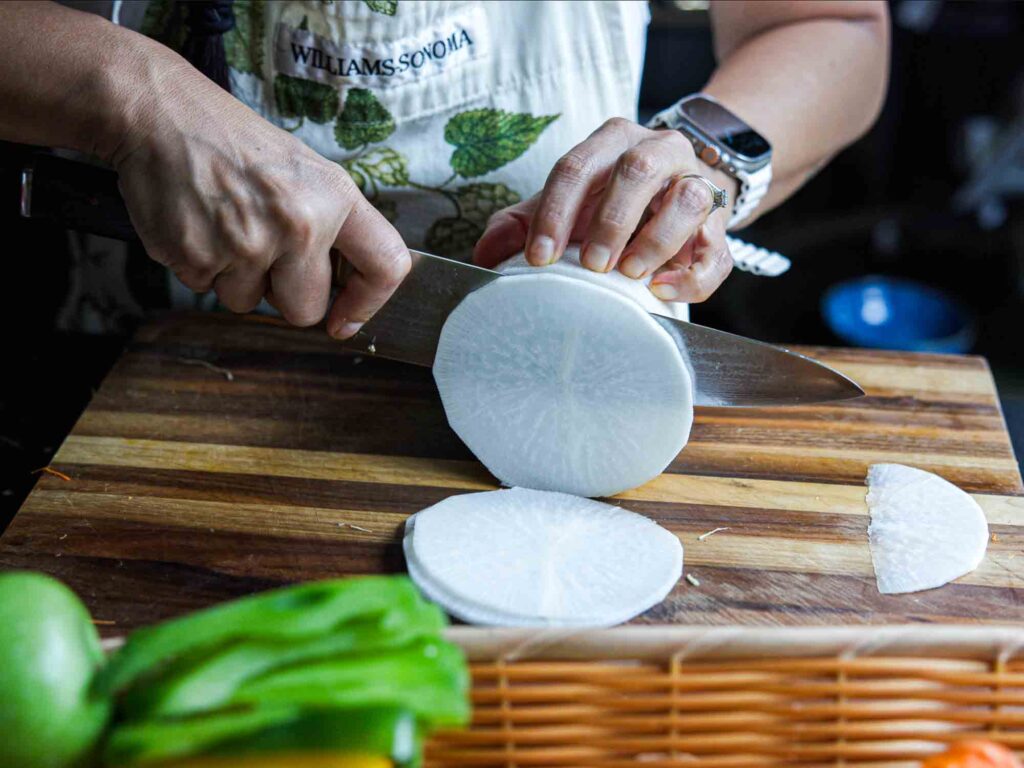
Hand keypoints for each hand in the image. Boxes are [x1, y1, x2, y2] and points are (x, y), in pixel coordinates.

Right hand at [112, 55, 407, 338]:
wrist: (160, 114)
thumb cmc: (235, 142)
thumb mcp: (306, 170)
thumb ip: (334, 227)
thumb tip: (349, 286)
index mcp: (334, 199)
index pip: (385, 266)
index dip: (369, 303)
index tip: (346, 318)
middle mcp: (297, 226)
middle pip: (305, 310)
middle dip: (285, 294)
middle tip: (265, 251)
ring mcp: (245, 246)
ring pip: (249, 303)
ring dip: (237, 277)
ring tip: (226, 224)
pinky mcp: (197, 259)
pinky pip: (207, 289)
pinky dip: (202, 266)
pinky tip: (199, 223)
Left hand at [474, 117, 734, 301]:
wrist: (675, 188)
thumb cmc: (608, 199)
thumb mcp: (564, 203)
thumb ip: (523, 224)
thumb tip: (485, 254)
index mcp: (612, 141)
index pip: (578, 166)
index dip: (555, 212)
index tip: (538, 258)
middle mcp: (659, 151)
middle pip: (639, 170)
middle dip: (612, 220)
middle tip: (592, 264)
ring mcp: (695, 184)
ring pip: (689, 200)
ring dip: (657, 240)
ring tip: (631, 275)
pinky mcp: (720, 226)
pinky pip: (717, 251)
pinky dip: (692, 275)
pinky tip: (662, 290)